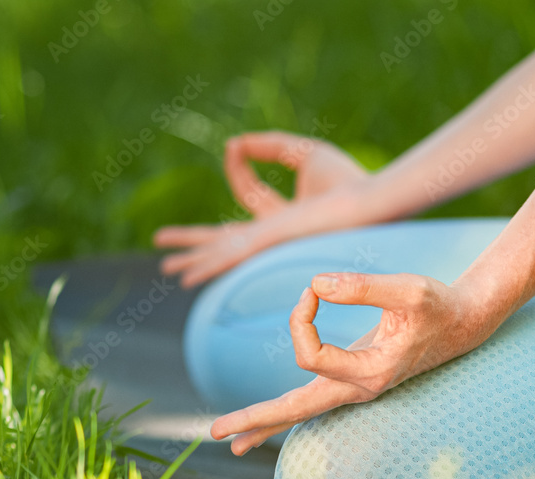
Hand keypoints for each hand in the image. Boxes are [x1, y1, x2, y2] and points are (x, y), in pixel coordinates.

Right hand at [154, 131, 368, 287]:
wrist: (369, 200)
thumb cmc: (348, 179)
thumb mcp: (303, 152)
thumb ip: (269, 145)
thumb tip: (234, 143)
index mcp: (283, 215)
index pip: (248, 192)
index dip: (238, 166)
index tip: (235, 147)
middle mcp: (273, 237)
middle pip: (224, 240)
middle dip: (194, 245)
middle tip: (165, 252)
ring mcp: (268, 245)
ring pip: (222, 253)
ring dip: (193, 260)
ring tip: (167, 269)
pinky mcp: (268, 246)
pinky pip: (230, 257)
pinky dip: (207, 267)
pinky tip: (187, 278)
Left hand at [210, 271, 498, 455]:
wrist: (464, 322)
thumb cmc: (439, 304)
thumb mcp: (408, 288)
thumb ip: (362, 286)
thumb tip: (315, 283)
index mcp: (370, 373)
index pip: (309, 354)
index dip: (301, 316)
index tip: (313, 289)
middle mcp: (359, 388)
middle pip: (296, 410)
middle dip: (255, 419)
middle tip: (214, 433)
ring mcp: (356, 388)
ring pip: (303, 411)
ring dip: (265, 423)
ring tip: (230, 440)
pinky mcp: (354, 380)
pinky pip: (313, 401)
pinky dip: (287, 412)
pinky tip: (266, 424)